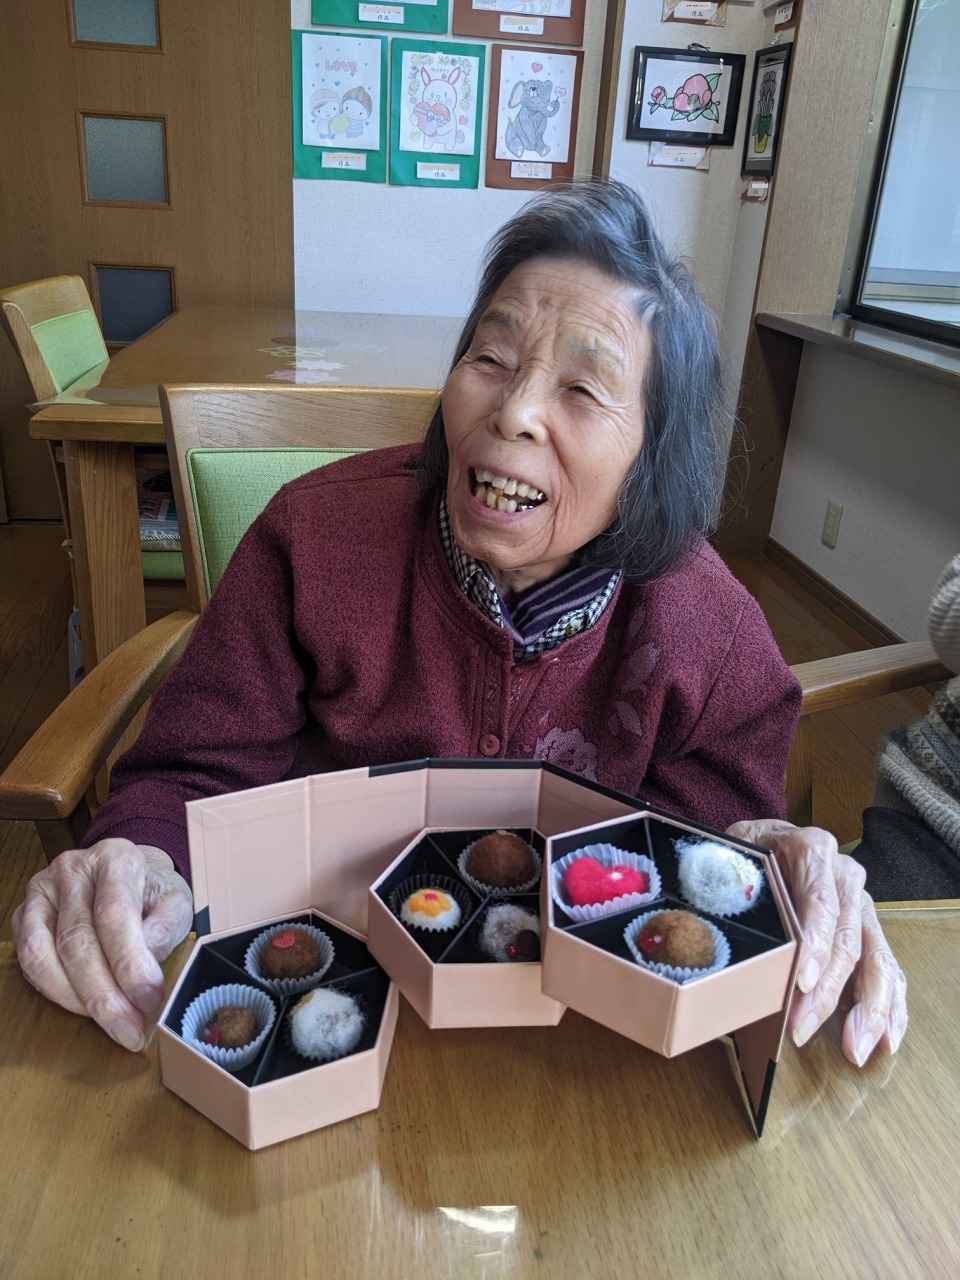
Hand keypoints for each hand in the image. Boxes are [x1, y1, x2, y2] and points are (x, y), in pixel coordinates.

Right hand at [11, 839, 192, 1051]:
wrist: (128, 876)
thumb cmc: (153, 893)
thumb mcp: (176, 903)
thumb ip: (165, 930)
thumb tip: (144, 975)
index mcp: (115, 858)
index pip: (114, 914)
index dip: (129, 963)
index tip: (149, 999)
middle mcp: (72, 869)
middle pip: (77, 941)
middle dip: (104, 995)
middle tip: (130, 1029)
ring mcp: (41, 891)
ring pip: (44, 955)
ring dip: (75, 999)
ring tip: (110, 1023)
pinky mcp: (23, 915)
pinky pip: (29, 962)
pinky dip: (54, 991)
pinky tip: (82, 1007)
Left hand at [725, 820, 906, 1066]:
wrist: (770, 839)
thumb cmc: (746, 852)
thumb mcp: (732, 853)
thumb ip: (726, 879)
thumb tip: (705, 927)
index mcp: (812, 850)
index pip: (819, 902)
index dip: (815, 944)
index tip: (802, 982)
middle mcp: (845, 876)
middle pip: (846, 940)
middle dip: (827, 992)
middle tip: (802, 1029)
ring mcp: (861, 904)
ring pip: (876, 959)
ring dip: (868, 1009)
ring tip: (853, 1049)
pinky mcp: (869, 930)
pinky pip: (889, 969)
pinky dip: (890, 1007)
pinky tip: (885, 1039)